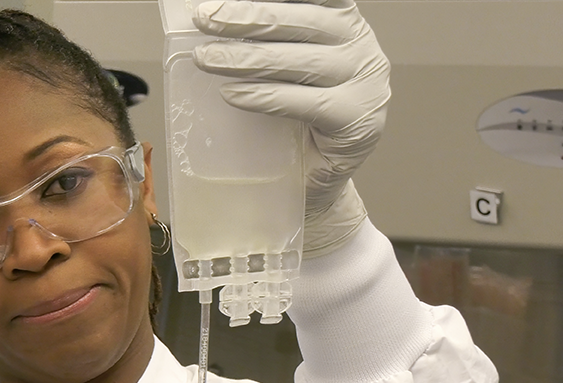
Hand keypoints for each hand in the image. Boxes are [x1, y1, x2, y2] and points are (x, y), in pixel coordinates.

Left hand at [191, 0, 389, 256]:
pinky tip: (231, 95)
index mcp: (344, 22)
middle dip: (248, 16)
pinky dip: (264, 97)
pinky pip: (305, 103)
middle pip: (304, 20)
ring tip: (205, 59)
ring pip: (300, 62)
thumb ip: (264, 39)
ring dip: (245, 58)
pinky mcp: (357, 122)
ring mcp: (365, 84)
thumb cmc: (292, 115)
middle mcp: (362, 45)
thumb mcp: (279, 67)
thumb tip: (211, 15)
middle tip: (205, 18)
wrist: (311, 179)